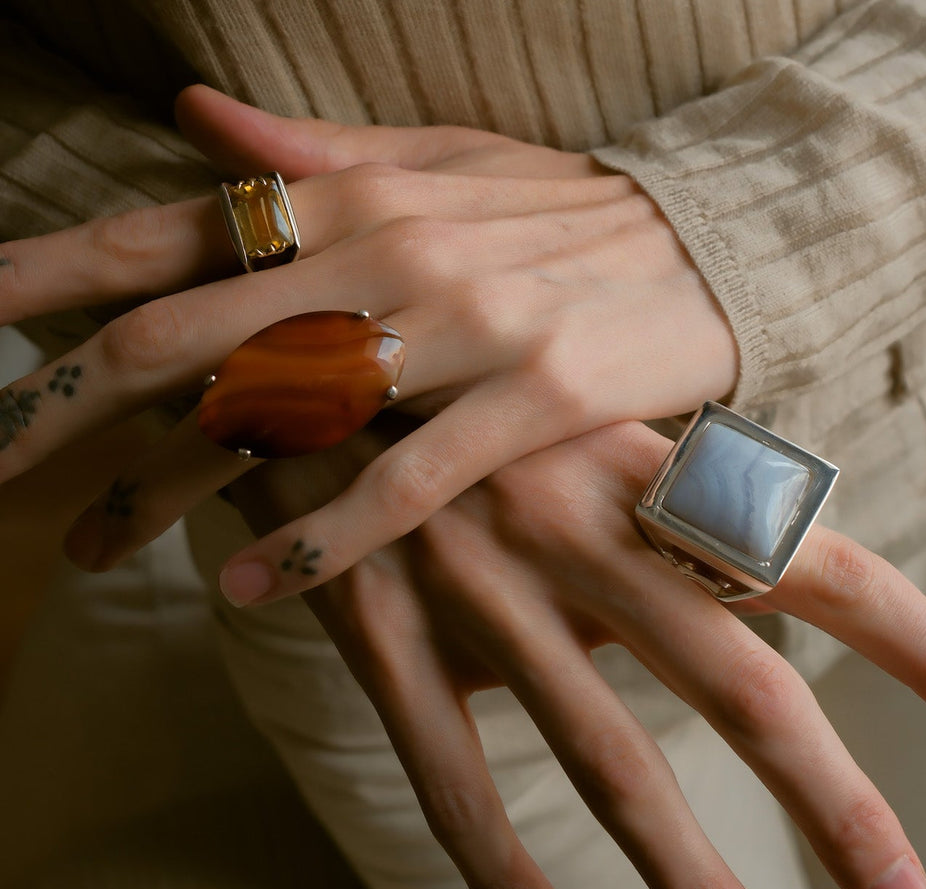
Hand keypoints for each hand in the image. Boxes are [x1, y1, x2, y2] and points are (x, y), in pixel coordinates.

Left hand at [0, 86, 737, 600]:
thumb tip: (193, 115)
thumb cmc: (563, 213)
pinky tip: (250, 589)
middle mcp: (391, 251)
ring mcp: (465, 326)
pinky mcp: (535, 398)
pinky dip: (324, 536)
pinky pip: (408, 479)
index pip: (169, 230)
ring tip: (92, 549)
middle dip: (68, 403)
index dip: (52, 272)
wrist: (714, 248)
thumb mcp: (439, 161)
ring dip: (169, 488)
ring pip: (281, 413)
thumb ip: (310, 150)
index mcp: (355, 190)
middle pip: (188, 334)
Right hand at [224, 416, 925, 888]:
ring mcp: (474, 584)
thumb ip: (647, 500)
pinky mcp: (378, 627)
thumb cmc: (454, 382)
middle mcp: (572, 528)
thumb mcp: (565, 413)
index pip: (805, 559)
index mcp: (631, 467)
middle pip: (731, 681)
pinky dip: (501, 865)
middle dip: (830, 795)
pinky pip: (446, 770)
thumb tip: (730, 578)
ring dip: (684, 871)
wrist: (289, 345)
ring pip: (598, 751)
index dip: (917, 640)